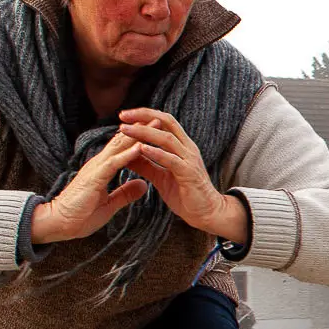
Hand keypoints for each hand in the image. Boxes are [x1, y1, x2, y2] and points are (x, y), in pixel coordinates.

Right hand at [31, 131, 150, 244]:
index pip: (123, 148)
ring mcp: (95, 169)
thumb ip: (126, 193)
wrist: (58, 224)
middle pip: (122, 142)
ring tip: (154, 125)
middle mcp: (98, 164)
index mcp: (103, 169)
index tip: (157, 129)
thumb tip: (144, 185)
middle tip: (159, 117)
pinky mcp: (93, 178)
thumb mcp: (110, 204)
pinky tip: (140, 147)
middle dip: (141, 129)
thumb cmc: (81, 215)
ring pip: (119, 147)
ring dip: (138, 136)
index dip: (140, 137)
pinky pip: (113, 164)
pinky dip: (127, 155)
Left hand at [116, 108, 248, 240]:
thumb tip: (126, 155)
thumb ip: (146, 164)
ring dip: (144, 132)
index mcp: (182, 146)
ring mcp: (189, 159)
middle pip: (166, 122)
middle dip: (143, 116)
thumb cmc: (185, 195)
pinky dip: (155, 152)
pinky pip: (171, 159)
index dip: (145, 115)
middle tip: (122, 116)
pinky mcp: (189, 173)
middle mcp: (187, 148)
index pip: (164, 122)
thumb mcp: (160, 177)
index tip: (125, 116)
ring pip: (166, 138)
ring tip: (124, 130)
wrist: (206, 213)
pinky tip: (140, 148)